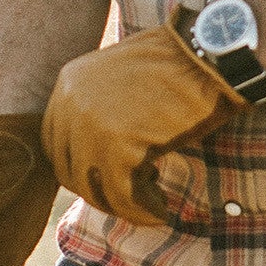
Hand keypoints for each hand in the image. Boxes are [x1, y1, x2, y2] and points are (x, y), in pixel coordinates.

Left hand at [42, 14, 245, 223]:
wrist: (209, 55)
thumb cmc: (178, 62)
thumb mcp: (122, 74)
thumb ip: (99, 105)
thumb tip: (95, 150)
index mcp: (69, 82)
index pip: (56, 141)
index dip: (81, 166)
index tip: (109, 176)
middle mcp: (71, 104)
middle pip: (69, 169)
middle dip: (98, 189)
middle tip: (130, 195)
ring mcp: (92, 127)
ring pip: (94, 187)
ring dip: (121, 204)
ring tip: (151, 204)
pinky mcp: (120, 148)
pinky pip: (124, 195)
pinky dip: (142, 210)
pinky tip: (161, 209)